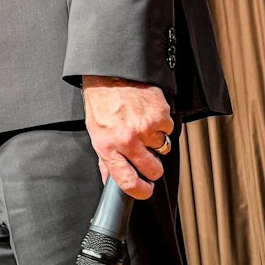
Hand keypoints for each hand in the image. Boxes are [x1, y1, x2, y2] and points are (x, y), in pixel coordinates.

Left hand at [83, 75, 173, 199]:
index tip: (144, 191)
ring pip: (163, 149)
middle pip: (152, 170)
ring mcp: (145, 129)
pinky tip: (147, 113)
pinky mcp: (160, 116)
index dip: (139, 191)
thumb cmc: (101, 101)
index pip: (127, 181)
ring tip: (142, 125)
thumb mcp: (95, 131)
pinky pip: (168, 129)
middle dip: (153, 168)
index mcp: (107, 146)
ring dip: (156, 141)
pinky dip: (161, 124)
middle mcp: (127, 140)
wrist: (111, 73)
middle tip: (147, 156)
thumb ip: (105, 158)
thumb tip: (109, 179)